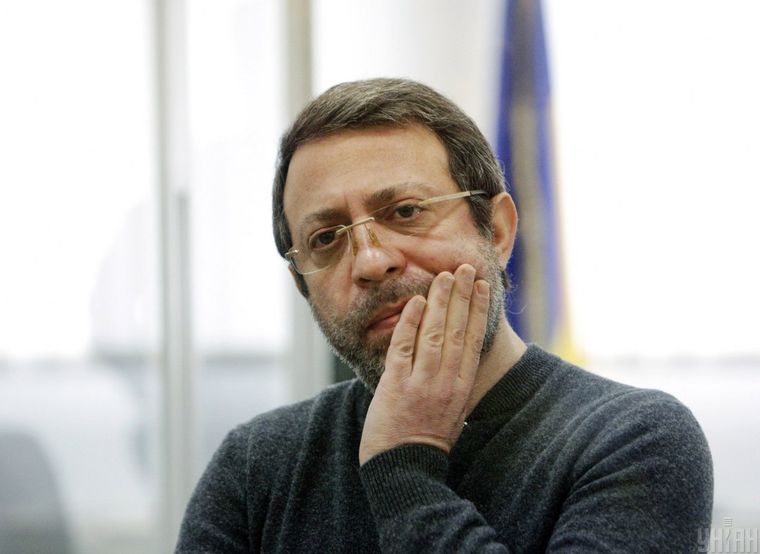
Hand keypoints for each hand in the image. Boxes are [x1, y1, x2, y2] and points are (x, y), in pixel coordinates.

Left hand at [359, 264, 490, 464]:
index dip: (478, 310)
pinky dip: (409, 323)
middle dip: (462, 296)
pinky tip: (415, 301)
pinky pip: (403, 347)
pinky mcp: (396, 385)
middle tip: (465, 268)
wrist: (404, 470)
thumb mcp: (453, 412)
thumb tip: (460, 357)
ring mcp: (421, 383)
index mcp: (462, 387)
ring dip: (439, 301)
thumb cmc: (426, 442)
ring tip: (444, 276)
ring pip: (433, 333)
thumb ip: (456, 383)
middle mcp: (446, 382)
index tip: (482, 286)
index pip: (473, 340)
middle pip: (456, 330)